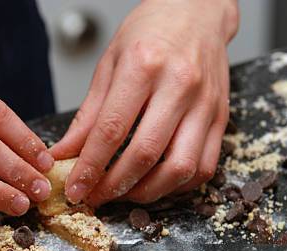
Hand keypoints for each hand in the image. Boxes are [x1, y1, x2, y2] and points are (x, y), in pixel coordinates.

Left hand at [50, 0, 238, 206]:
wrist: (197, 11)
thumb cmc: (151, 32)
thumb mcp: (109, 64)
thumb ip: (89, 114)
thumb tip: (65, 153)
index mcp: (144, 66)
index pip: (112, 130)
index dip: (90, 167)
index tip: (75, 188)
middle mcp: (179, 86)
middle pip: (146, 154)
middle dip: (114, 186)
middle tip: (95, 196)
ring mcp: (205, 104)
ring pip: (180, 168)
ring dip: (148, 192)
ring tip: (125, 193)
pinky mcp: (221, 118)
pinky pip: (204, 167)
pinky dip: (177, 185)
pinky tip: (156, 182)